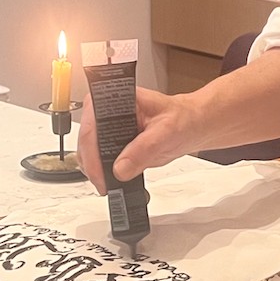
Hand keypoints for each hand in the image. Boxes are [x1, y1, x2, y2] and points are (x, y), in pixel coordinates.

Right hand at [76, 86, 201, 194]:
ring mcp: (111, 127)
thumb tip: (121, 167)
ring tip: (107, 184)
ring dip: (95, 170)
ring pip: (89, 151)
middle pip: (87, 139)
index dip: (91, 147)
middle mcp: (110, 110)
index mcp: (118, 97)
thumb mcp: (167, 131)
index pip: (93, 122)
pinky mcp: (115, 142)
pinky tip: (112, 180)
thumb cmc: (184, 117)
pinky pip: (100, 159)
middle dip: (92, 164)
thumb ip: (144, 148)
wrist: (193, 125)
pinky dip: (104, 172)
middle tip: (103, 183)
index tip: (99, 169)